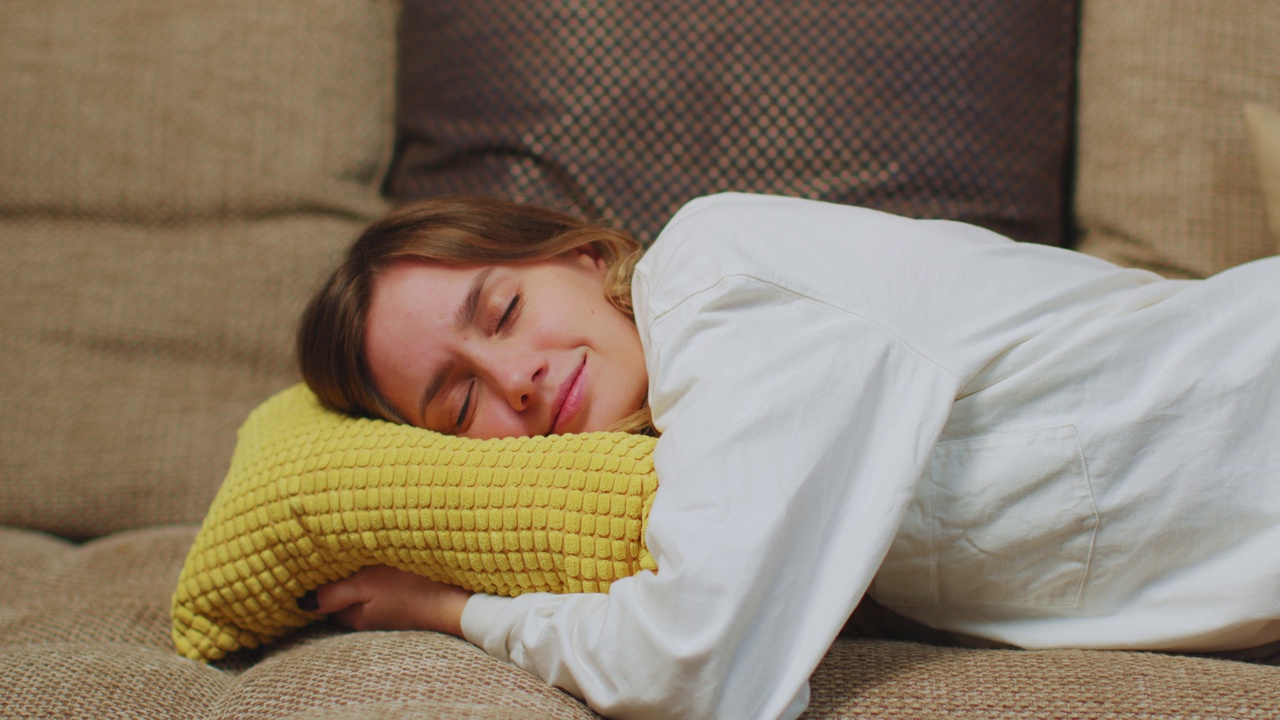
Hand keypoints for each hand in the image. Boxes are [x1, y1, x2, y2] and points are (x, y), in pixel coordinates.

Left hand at [303, 566, 472, 637]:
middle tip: (327, 557)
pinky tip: (383, 568)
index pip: (325, 604)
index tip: (309, 565)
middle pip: (344, 601)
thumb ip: (334, 592)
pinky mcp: (410, 603)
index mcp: (355, 616)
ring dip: (359, 581)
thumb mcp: (367, 584)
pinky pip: (385, 593)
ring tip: (353, 557)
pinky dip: (379, 582)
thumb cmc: (411, 587)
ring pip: (365, 595)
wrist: (461, 600)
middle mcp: (371, 619)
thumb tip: (301, 604)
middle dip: (336, 583)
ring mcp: (392, 613)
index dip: (316, 585)